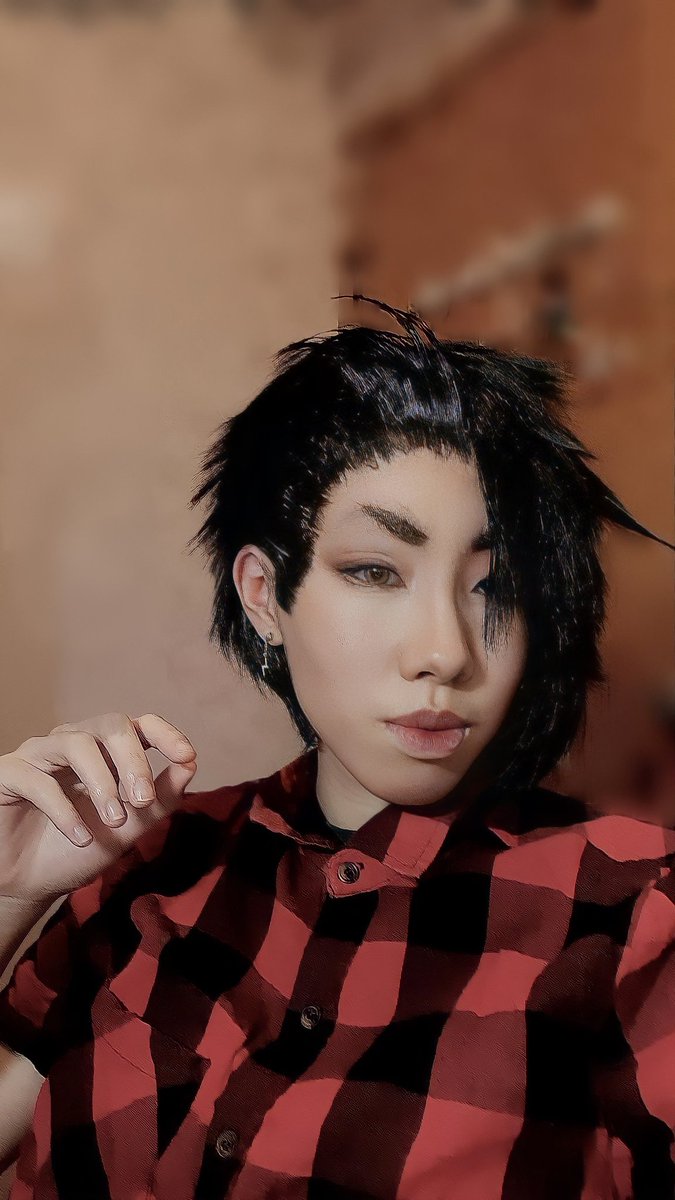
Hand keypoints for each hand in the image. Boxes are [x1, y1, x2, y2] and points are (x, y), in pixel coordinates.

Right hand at [0, 713, 197, 905]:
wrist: (29, 884)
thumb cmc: (77, 850)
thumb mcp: (128, 828)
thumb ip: (159, 798)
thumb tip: (190, 764)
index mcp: (104, 751)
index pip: (138, 725)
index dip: (165, 733)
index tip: (187, 756)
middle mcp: (72, 743)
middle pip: (111, 724)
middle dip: (134, 760)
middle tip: (142, 800)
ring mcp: (38, 754)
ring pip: (76, 743)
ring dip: (102, 783)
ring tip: (114, 821)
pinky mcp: (8, 774)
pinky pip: (38, 780)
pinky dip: (64, 810)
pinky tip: (80, 838)